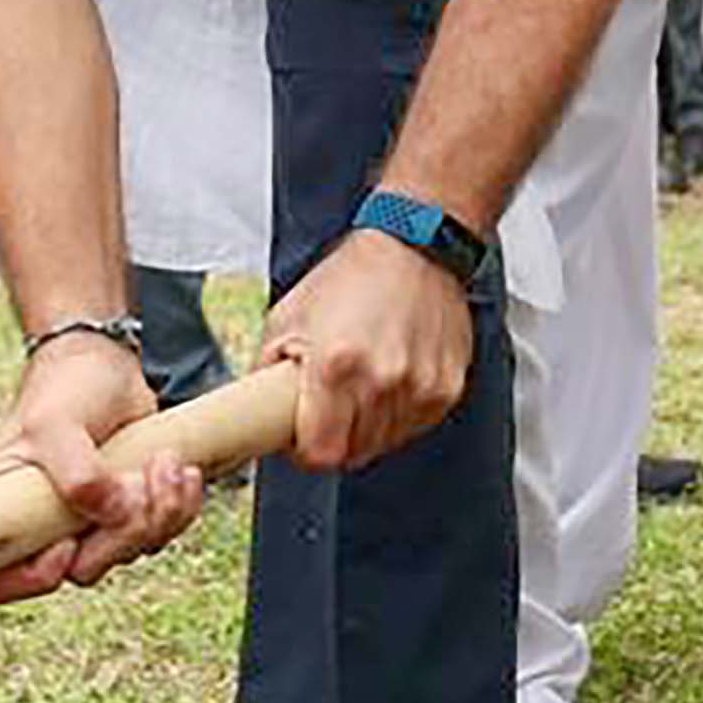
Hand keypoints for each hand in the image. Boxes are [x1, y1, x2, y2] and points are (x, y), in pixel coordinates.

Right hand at [0, 330, 204, 601]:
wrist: (105, 368)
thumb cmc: (64, 389)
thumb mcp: (56, 423)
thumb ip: (77, 473)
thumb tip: (112, 514)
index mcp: (2, 512)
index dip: (33, 580)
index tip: (65, 543)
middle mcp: (41, 527)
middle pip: (82, 571)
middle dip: (121, 531)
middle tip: (135, 479)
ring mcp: (86, 525)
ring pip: (126, 554)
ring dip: (158, 512)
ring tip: (162, 462)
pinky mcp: (125, 515)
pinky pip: (157, 535)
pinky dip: (178, 508)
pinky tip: (179, 471)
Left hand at [267, 229, 477, 469]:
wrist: (416, 248)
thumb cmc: (353, 276)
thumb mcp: (288, 316)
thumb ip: (268, 372)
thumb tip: (256, 412)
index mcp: (336, 365)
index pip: (320, 454)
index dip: (306, 452)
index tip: (303, 438)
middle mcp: (383, 381)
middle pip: (352, 454)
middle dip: (336, 436)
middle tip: (331, 405)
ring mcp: (420, 387)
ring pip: (384, 443)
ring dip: (369, 426)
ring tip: (364, 382)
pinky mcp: (446, 388)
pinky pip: (414, 426)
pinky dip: (399, 413)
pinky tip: (392, 377)